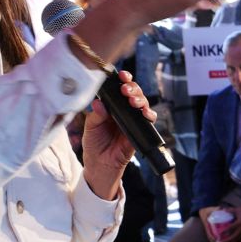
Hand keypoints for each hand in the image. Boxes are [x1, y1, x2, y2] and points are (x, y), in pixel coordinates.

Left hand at [81, 69, 154, 198]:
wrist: (101, 165)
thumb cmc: (94, 144)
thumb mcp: (91, 127)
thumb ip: (96, 115)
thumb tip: (99, 103)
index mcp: (111, 106)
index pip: (119, 89)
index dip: (123, 80)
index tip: (122, 76)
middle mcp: (124, 111)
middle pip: (134, 93)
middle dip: (133, 88)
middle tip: (126, 90)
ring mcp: (133, 120)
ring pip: (143, 103)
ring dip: (141, 99)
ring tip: (133, 101)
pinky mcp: (140, 130)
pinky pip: (149, 120)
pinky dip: (149, 114)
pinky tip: (145, 113)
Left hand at [214, 206, 240, 241]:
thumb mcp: (238, 209)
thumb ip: (230, 210)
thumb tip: (223, 210)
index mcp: (240, 223)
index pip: (231, 228)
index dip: (224, 231)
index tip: (219, 234)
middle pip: (233, 237)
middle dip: (226, 241)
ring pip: (236, 240)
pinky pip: (238, 239)